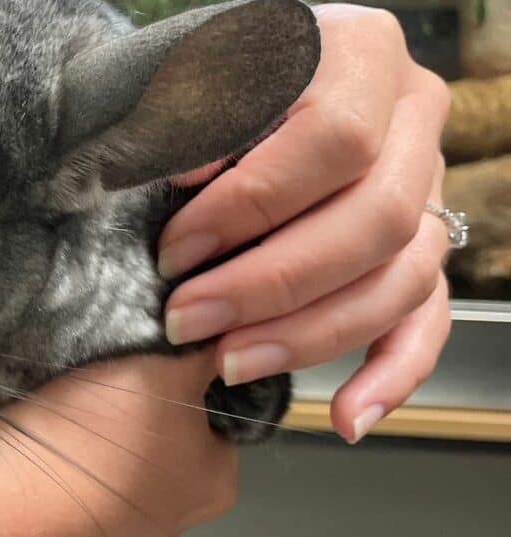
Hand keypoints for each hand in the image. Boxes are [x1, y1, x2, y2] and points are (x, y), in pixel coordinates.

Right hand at [0, 349, 234, 536]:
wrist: (2, 500)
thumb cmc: (97, 433)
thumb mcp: (165, 368)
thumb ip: (200, 355)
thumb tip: (219, 342)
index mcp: (214, 488)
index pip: (214, 427)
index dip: (183, 393)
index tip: (146, 372)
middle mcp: (170, 533)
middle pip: (161, 463)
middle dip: (134, 431)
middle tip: (100, 394)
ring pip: (108, 490)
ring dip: (90, 462)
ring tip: (58, 424)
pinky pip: (62, 512)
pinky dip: (52, 488)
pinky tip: (32, 459)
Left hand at [156, 4, 453, 443]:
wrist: (228, 84)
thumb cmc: (198, 79)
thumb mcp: (185, 70)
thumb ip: (191, 113)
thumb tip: (193, 178)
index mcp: (363, 53)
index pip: (334, 142)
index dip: (251, 205)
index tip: (175, 248)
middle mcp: (414, 118)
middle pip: (374, 221)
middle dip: (269, 285)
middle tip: (186, 320)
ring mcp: (426, 189)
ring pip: (399, 281)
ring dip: (309, 336)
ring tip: (227, 364)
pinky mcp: (419, 250)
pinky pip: (425, 322)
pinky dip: (389, 376)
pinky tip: (345, 419)